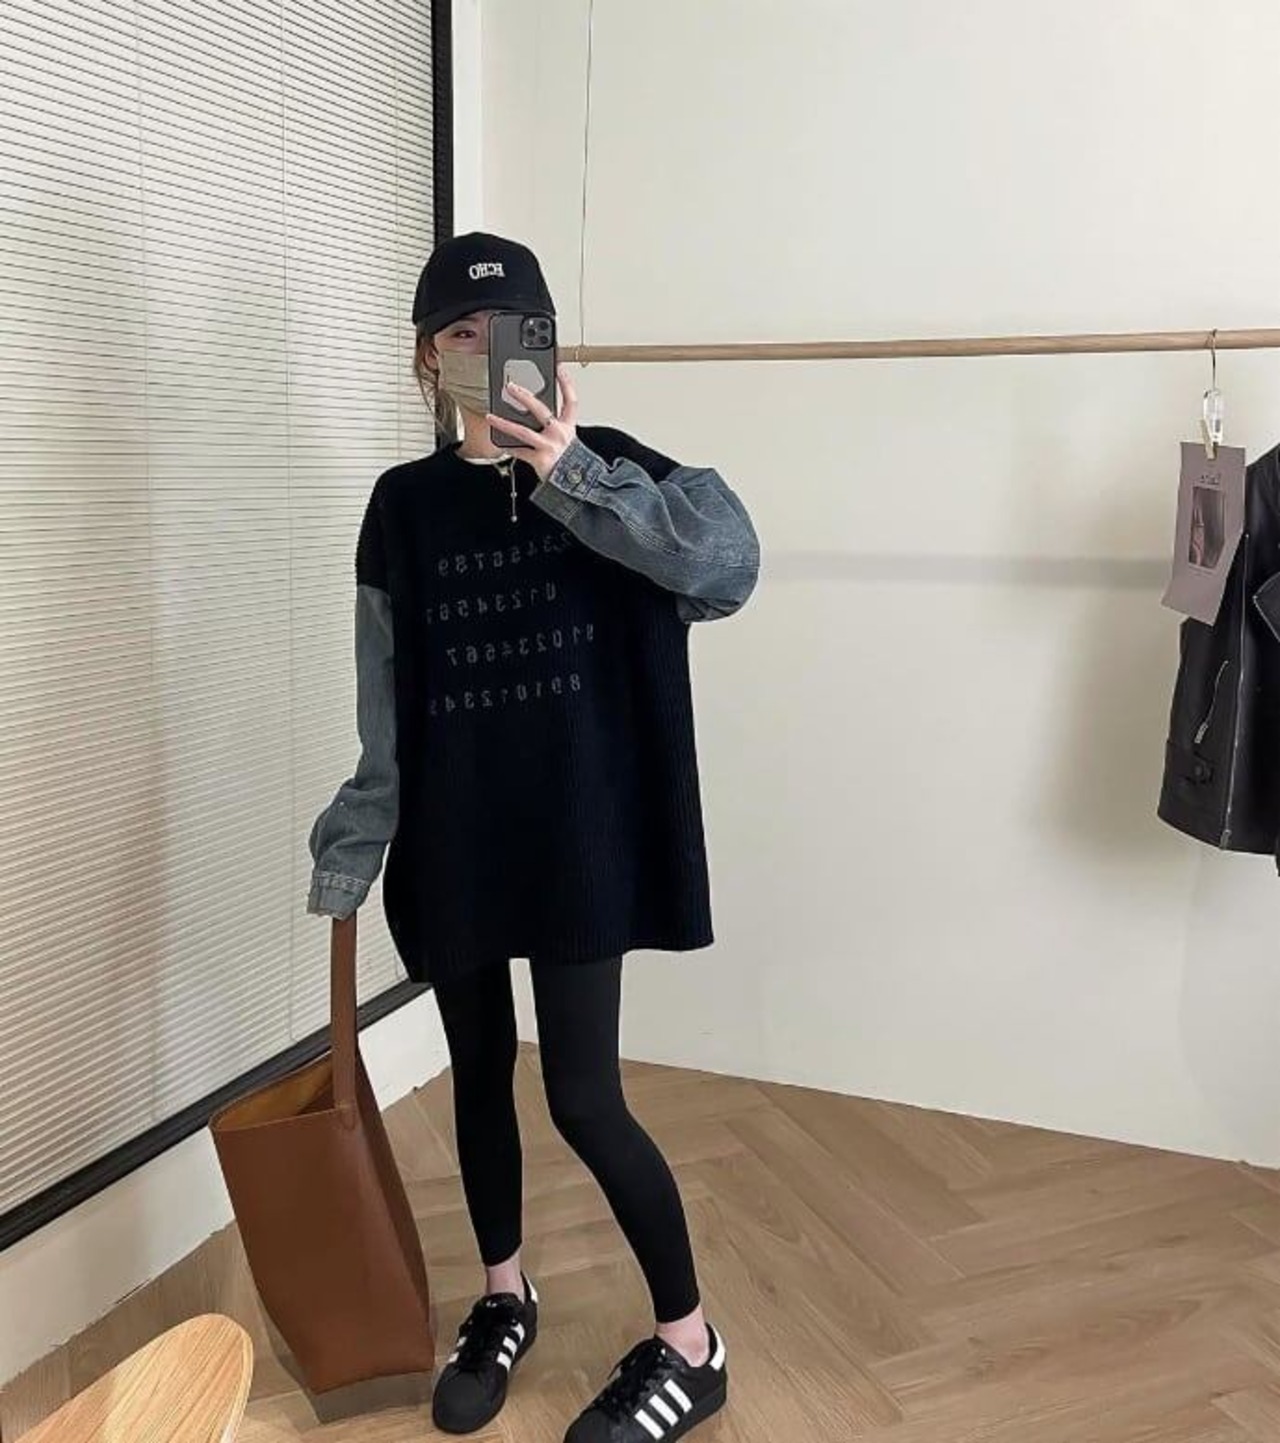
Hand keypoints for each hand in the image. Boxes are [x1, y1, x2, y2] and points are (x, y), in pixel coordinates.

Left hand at [486, 363, 578, 481]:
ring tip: (491, 416)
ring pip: (522, 431)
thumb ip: (555, 425)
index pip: (571, 400)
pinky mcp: (540, 459)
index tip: (558, 369)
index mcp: (569, 426)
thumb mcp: (568, 439)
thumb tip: (533, 413)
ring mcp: (549, 446)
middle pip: (540, 409)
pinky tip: (500, 444)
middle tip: (510, 387)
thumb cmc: (570, 461)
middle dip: (523, 396)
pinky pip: (520, 452)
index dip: (566, 383)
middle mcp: (559, 433)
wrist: (574, 483)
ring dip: (504, 423)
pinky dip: (509, 448)